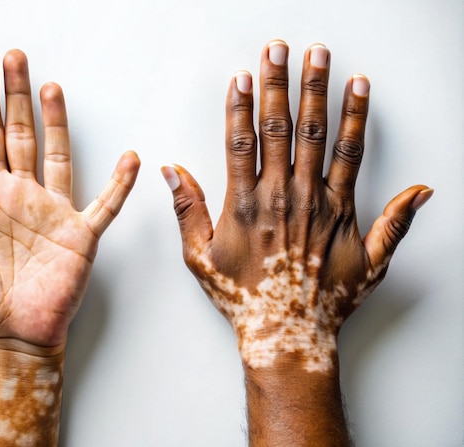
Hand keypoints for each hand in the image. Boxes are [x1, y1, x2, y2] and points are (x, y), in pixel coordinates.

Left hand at [0, 46, 139, 348]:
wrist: (13, 336)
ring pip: (49, 151)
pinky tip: (130, 159)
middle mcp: (10, 195)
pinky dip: (119, 183)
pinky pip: (105, 203)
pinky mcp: (78, 232)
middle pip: (4, 132)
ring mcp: (47, 209)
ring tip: (43, 82)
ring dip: (49, 116)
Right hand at [162, 40, 431, 372]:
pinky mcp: (345, 213)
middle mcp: (282, 197)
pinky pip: (352, 160)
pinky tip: (360, 96)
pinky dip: (357, 125)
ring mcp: (316, 203)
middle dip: (279, 83)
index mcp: (244, 206)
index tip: (242, 76)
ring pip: (317, 135)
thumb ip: (186, 210)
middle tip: (279, 48)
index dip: (240, 105)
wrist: (287, 332)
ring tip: (320, 59)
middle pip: (280, 128)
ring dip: (318, 92)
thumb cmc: (243, 298)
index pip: (241, 142)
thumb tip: (172, 170)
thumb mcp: (200, 258)